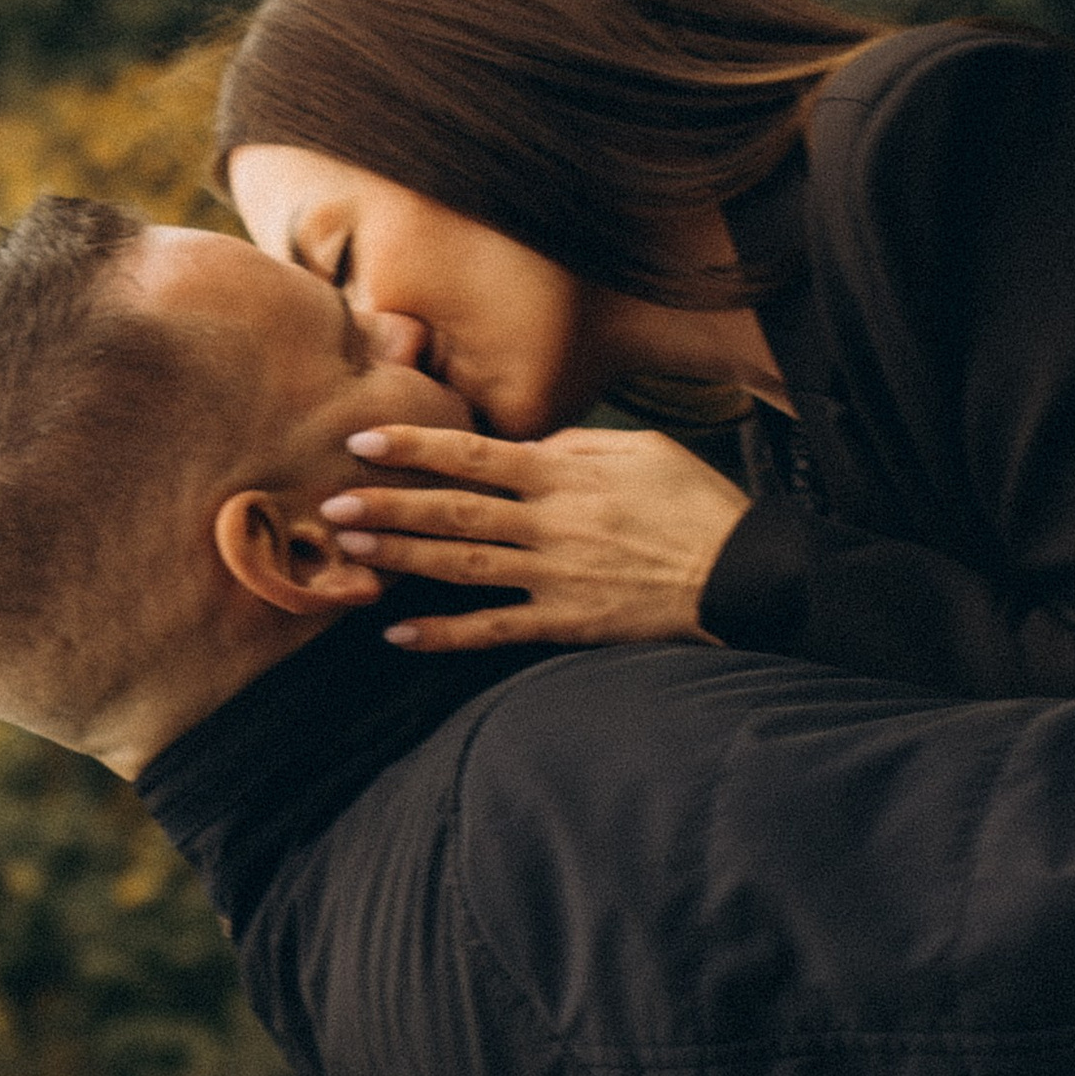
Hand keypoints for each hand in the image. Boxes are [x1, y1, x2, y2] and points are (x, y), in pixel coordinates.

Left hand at [320, 423, 752, 651]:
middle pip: (455, 512)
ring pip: (463, 567)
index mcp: (566, 475)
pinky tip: (399, 634)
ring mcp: (557, 576)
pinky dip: (446, 633)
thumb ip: (575, 446)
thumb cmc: (695, 502)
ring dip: (403, 559)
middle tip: (332, 504)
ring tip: (351, 552)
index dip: (417, 447)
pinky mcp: (568, 621)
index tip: (365, 442)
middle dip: (390, 507)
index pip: (476, 454)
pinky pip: (496, 628)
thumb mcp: (643, 450)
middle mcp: (552, 524)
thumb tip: (523, 449)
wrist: (742, 573)